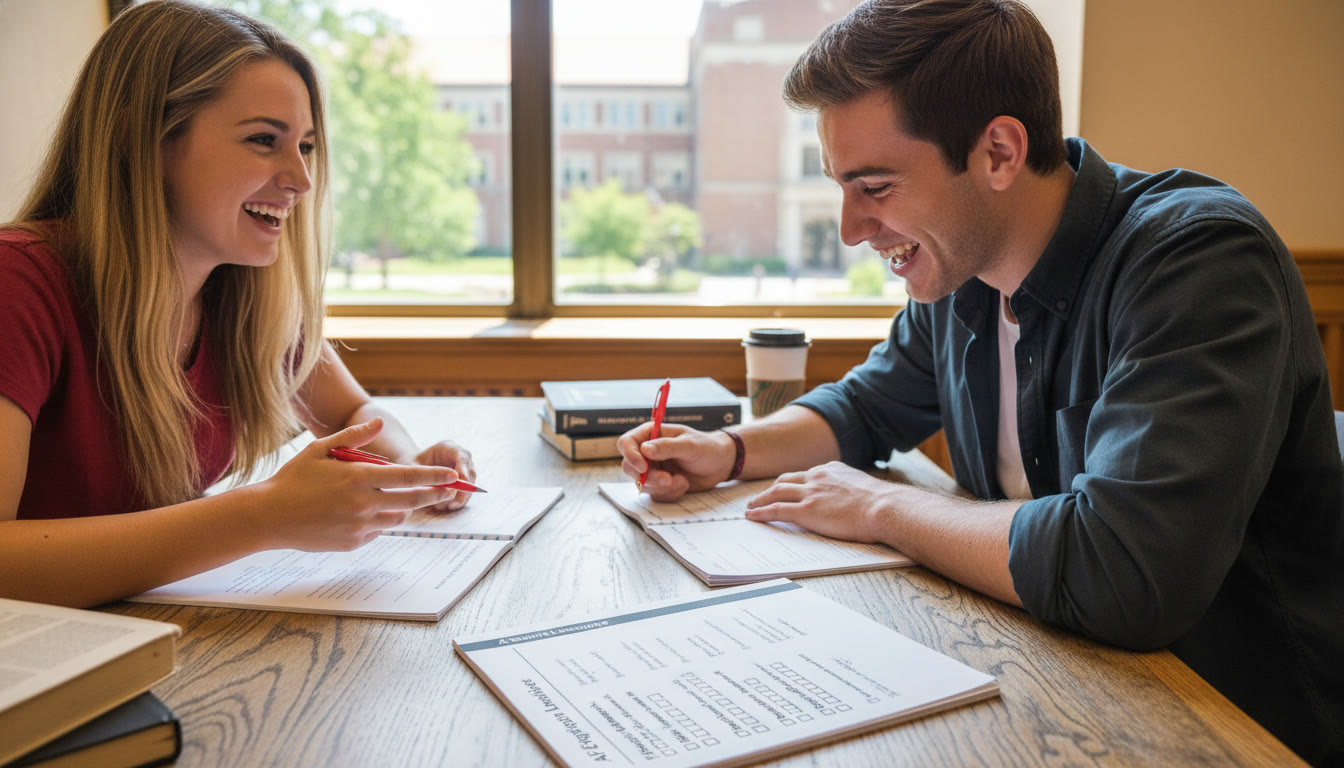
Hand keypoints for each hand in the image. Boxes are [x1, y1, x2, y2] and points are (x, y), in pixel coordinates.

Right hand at [255, 419, 461, 550]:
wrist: (268, 517)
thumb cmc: (294, 479)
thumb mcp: (320, 450)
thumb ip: (353, 437)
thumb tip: (379, 423)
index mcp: (358, 477)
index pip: (408, 477)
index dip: (434, 476)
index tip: (453, 475)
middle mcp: (362, 503)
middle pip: (411, 501)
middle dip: (434, 495)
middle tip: (449, 491)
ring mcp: (358, 526)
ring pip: (396, 518)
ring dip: (403, 508)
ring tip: (401, 498)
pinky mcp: (353, 543)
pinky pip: (377, 531)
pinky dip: (380, 521)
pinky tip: (366, 512)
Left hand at [406, 440, 476, 512]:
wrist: (411, 466)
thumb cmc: (410, 464)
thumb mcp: (411, 466)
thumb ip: (423, 474)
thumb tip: (439, 487)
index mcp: (448, 448)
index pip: (462, 456)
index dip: (463, 469)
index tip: (461, 482)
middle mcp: (459, 457)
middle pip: (470, 473)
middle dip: (463, 489)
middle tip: (452, 503)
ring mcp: (463, 469)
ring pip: (469, 485)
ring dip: (460, 498)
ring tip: (443, 507)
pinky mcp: (462, 481)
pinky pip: (465, 493)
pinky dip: (457, 501)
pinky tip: (444, 507)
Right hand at [618, 422, 735, 501]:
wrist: (720, 464)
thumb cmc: (707, 447)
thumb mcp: (689, 445)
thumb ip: (667, 447)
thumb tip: (644, 449)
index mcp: (651, 434)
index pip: (626, 443)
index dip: (630, 456)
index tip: (643, 467)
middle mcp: (647, 452)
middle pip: (629, 467)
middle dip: (649, 477)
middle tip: (668, 480)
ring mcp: (652, 469)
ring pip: (641, 484)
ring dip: (662, 487)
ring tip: (682, 480)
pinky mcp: (659, 485)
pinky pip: (655, 494)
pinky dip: (669, 493)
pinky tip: (683, 484)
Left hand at [743, 461, 893, 543]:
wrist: (885, 507)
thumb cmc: (882, 503)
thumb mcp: (863, 487)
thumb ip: (850, 489)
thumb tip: (852, 499)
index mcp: (831, 470)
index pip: (804, 474)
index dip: (792, 482)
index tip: (785, 488)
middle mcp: (817, 477)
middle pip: (785, 480)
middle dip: (771, 489)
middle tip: (760, 496)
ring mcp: (810, 493)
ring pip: (776, 493)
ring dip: (760, 500)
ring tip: (750, 507)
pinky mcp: (807, 511)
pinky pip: (776, 510)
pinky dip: (761, 512)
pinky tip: (752, 516)